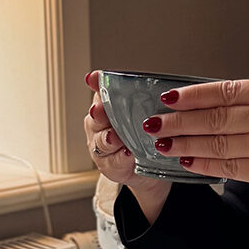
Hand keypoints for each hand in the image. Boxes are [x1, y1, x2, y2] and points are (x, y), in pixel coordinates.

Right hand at [84, 71, 170, 222]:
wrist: (148, 168)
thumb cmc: (144, 136)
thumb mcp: (147, 114)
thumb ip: (144, 97)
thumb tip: (154, 82)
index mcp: (107, 108)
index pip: (99, 93)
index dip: (96, 86)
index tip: (93, 80)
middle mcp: (99, 127)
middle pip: (95, 118)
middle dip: (98, 114)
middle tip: (100, 110)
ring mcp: (101, 147)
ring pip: (100, 141)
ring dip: (107, 138)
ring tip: (115, 137)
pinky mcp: (109, 166)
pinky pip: (112, 162)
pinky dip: (120, 158)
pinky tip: (128, 154)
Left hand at [144, 79, 248, 242]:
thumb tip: (219, 110)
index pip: (228, 90)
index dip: (195, 95)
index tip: (170, 97)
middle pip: (216, 116)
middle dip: (180, 120)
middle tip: (153, 122)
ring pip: (217, 141)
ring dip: (184, 143)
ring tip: (161, 142)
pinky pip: (227, 166)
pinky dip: (203, 164)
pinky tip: (185, 162)